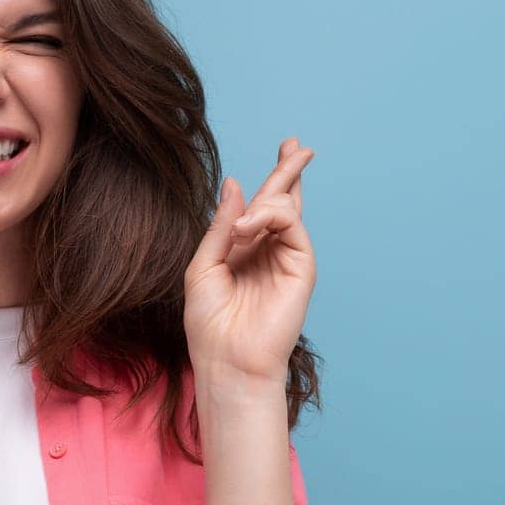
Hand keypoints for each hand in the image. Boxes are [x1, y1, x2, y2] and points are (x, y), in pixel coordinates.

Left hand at [182, 137, 316, 385]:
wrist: (227, 360)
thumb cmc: (209, 323)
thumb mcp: (203, 266)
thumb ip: (220, 226)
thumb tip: (235, 183)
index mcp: (243, 250)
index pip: (259, 208)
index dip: (271, 180)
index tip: (283, 148)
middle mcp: (267, 251)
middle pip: (283, 201)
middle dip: (289, 171)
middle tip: (296, 144)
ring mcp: (286, 258)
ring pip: (285, 209)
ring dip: (261, 206)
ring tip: (241, 228)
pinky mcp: (301, 267)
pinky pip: (292, 225)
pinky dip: (269, 217)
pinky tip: (246, 229)